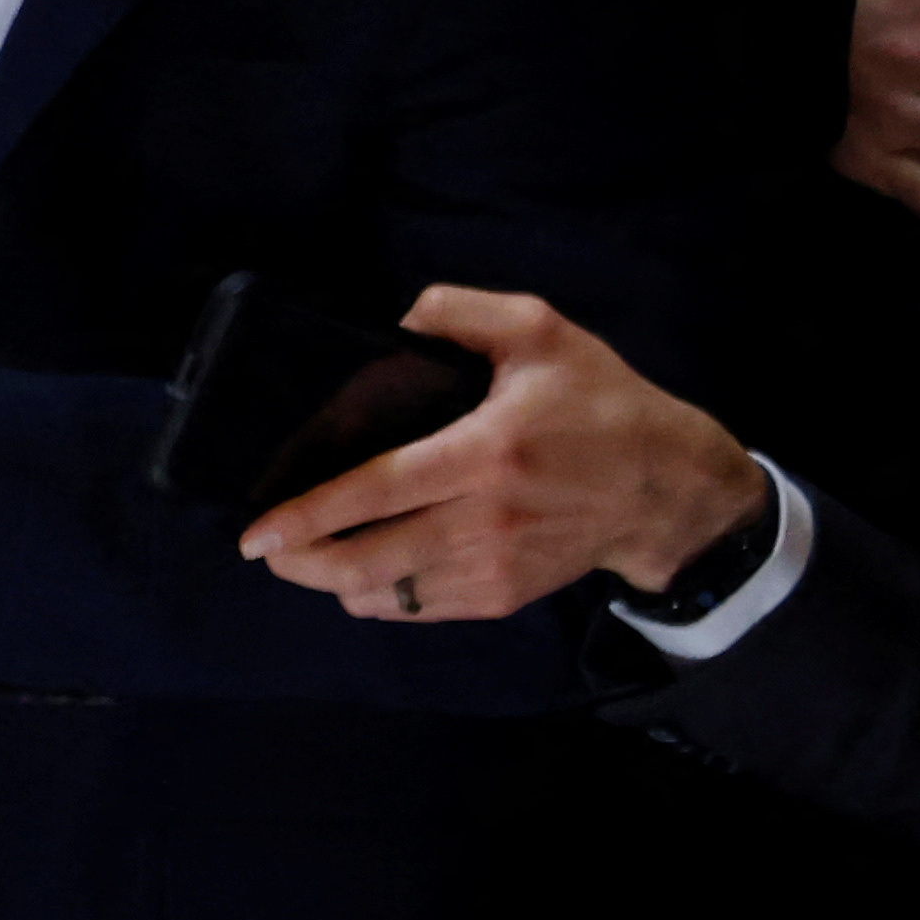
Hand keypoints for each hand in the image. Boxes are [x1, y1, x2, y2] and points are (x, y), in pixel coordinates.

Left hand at [233, 288, 759, 623]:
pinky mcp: (502, 596)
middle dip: (299, 562)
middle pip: (364, 560)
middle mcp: (484, 518)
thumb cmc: (599, 403)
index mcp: (485, 451)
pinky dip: (378, 595)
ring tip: (305, 557)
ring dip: (331, 582)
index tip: (255, 531)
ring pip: (383, 594)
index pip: (375, 490)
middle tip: (266, 547)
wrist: (664, 486)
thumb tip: (394, 322)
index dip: (306, 516)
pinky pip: (417, 607)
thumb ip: (461, 312)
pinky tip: (364, 569)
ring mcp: (493, 566)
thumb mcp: (541, 331)